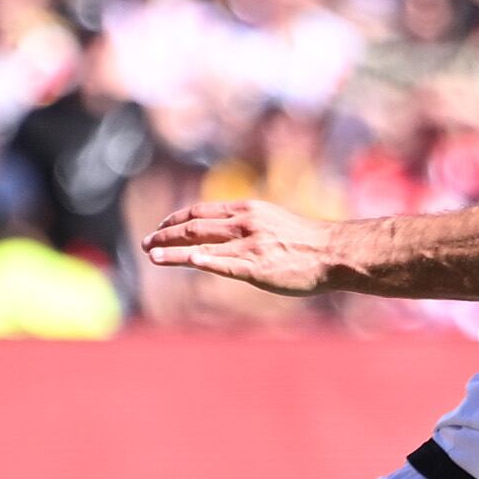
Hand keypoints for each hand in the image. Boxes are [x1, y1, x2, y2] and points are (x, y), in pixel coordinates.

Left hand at [141, 197, 341, 296]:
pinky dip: (204, 260)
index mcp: (247, 210)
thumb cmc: (305, 241)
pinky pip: (225, 263)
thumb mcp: (272, 220)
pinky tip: (188, 260)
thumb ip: (247, 223)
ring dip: (173, 251)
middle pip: (194, 226)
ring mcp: (250, 245)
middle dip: (165, 235)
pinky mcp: (257, 267)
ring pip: (202, 245)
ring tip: (152, 255)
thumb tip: (224, 230)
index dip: (175, 219)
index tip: (159, 228)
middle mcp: (244, 223)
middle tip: (146, 244)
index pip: (201, 211)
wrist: (333, 252)